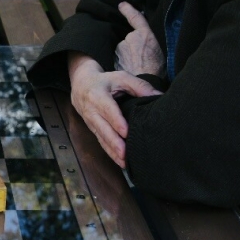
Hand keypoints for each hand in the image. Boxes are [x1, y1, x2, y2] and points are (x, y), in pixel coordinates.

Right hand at [68, 53, 160, 167]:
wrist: (81, 85)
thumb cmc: (105, 81)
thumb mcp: (121, 77)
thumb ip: (139, 86)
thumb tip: (158, 96)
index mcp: (97, 95)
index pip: (107, 109)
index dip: (116, 121)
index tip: (126, 132)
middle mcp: (91, 110)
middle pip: (102, 128)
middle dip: (113, 142)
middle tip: (124, 153)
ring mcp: (90, 121)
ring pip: (101, 138)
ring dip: (112, 151)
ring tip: (124, 162)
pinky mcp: (93, 129)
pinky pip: (101, 142)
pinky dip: (110, 152)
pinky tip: (120, 161)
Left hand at [114, 2, 164, 76]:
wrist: (145, 83)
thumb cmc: (156, 70)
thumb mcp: (159, 51)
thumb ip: (148, 42)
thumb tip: (143, 43)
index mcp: (144, 35)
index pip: (135, 18)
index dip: (128, 10)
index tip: (122, 5)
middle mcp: (130, 38)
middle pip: (128, 39)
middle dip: (132, 47)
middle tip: (140, 60)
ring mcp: (120, 48)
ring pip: (121, 50)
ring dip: (126, 56)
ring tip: (136, 67)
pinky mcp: (113, 58)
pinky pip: (117, 58)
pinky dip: (121, 63)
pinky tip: (129, 71)